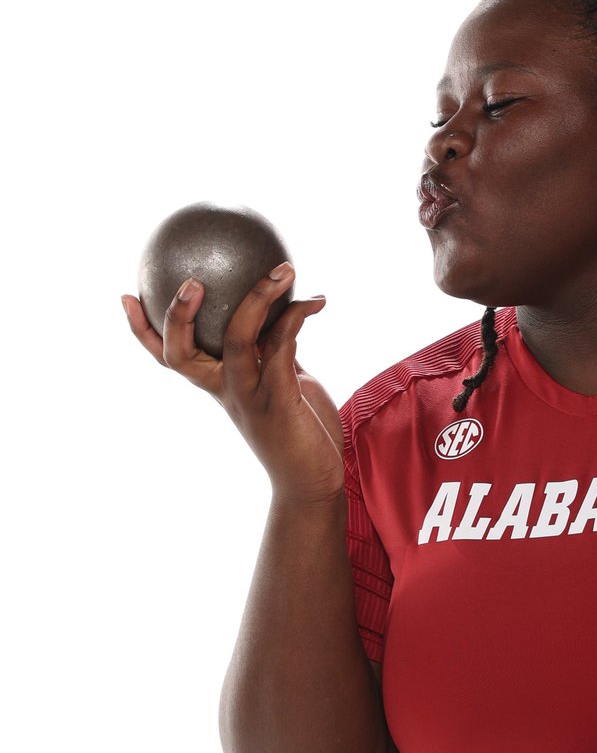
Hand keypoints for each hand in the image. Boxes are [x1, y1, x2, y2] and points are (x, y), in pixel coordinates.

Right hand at [121, 266, 343, 503]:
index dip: (142, 330)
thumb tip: (281, 317)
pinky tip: (315, 301)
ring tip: (280, 271)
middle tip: (191, 281)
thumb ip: (272, 355)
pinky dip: (296, 319)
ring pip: (236, 338)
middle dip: (177, 314)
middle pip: (181, 352)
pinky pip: (281, 348)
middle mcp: (226, 390)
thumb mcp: (280, 385)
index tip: (126, 296)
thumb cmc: (299, 433)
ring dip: (257, 299)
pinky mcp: (279, 401)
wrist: (312, 482)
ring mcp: (249, 396)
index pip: (170, 357)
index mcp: (218, 385)